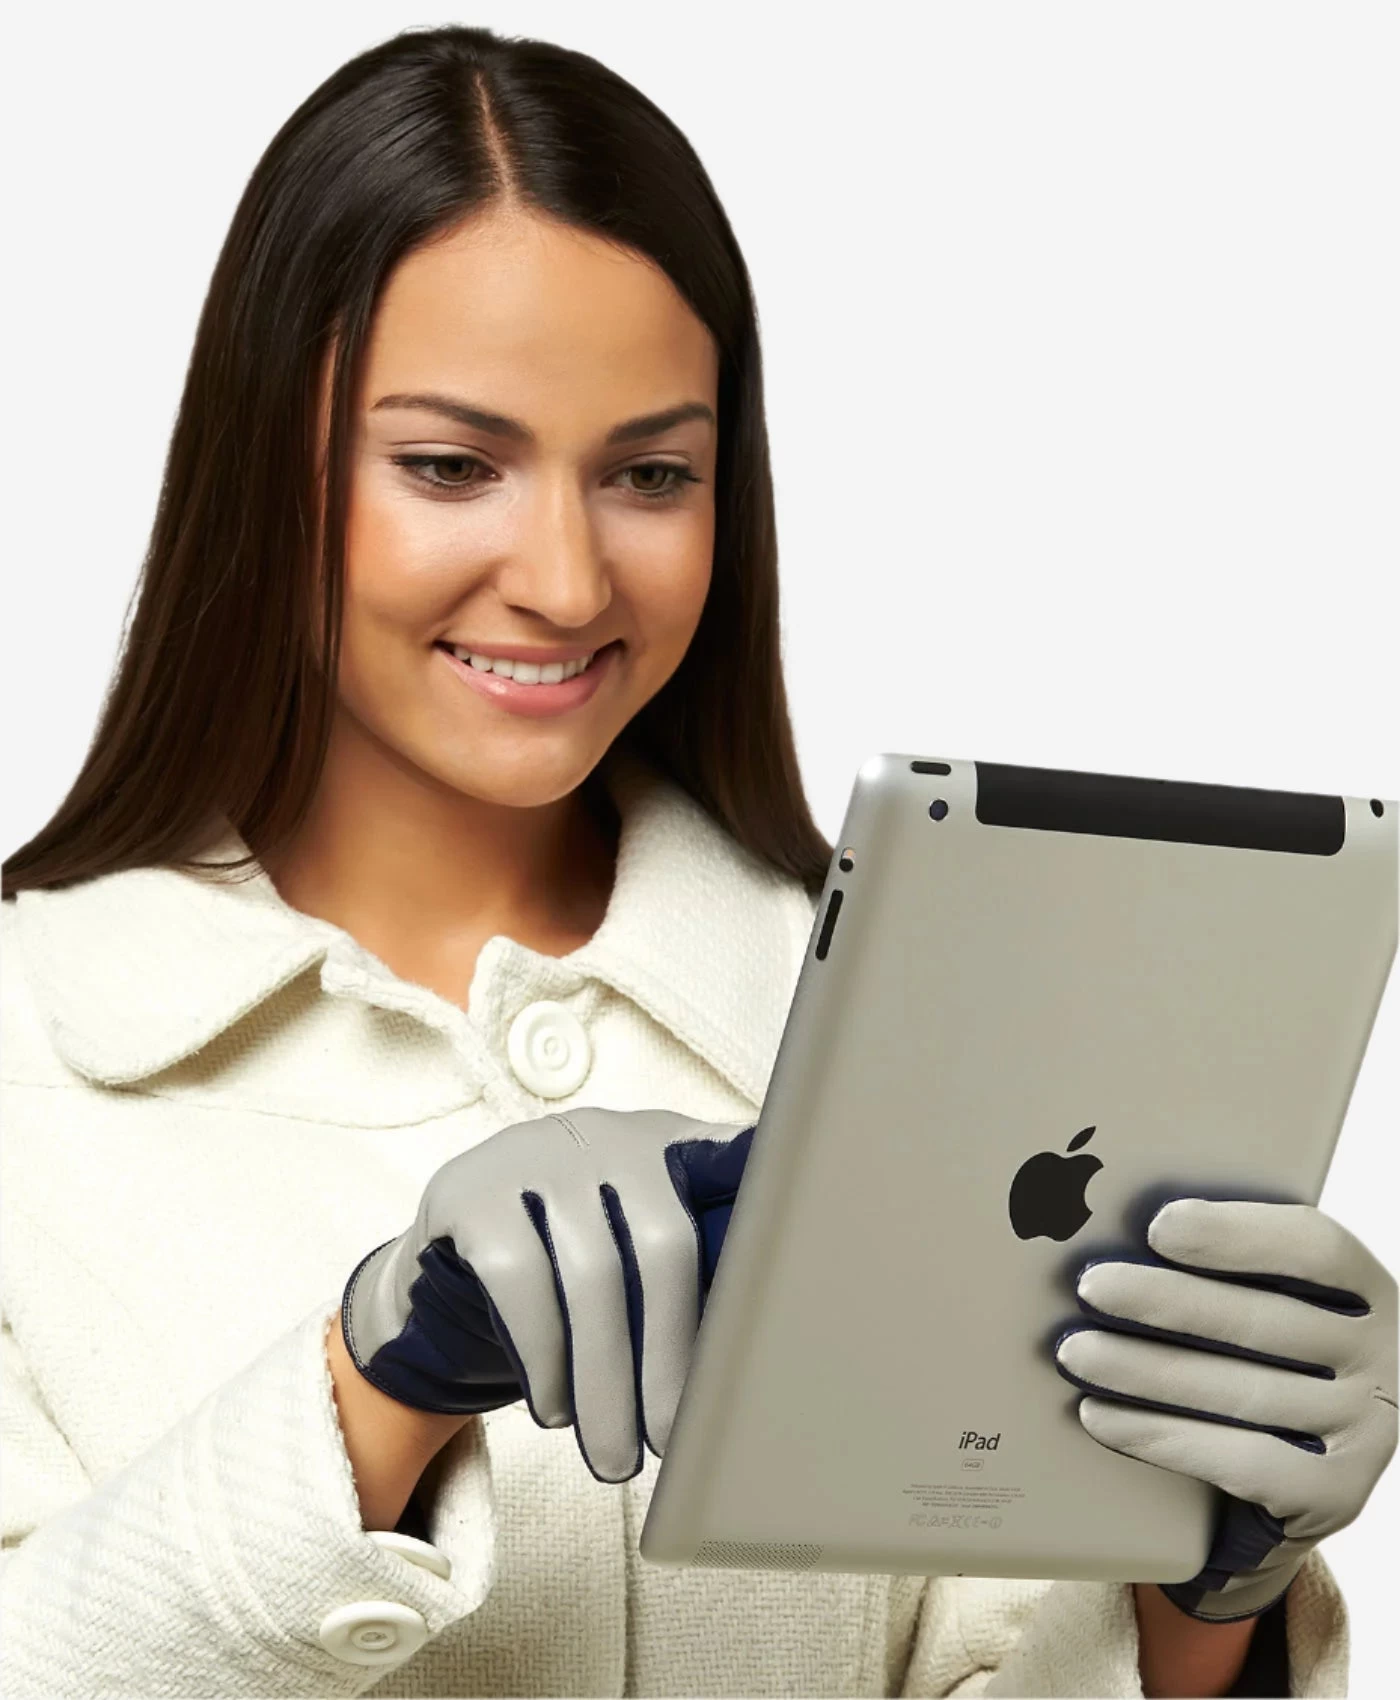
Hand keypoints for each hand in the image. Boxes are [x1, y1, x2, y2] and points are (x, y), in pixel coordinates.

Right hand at [340, 1106, 754, 1482]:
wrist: (454, 1250)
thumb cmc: (578, 1260)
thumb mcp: (640, 1237)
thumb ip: (710, 1249)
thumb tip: (778, 1327)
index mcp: (667, 1145)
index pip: (730, 1168)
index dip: (762, 1211)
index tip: (780, 1293)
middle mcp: (608, 1137)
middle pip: (663, 1247)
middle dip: (672, 1359)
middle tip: (671, 1444)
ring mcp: (536, 1156)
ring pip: (591, 1275)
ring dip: (605, 1382)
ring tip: (613, 1457)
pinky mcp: (471, 1192)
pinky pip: (518, 1280)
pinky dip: (543, 1357)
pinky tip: (553, 1407)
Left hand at [1052, 1197, 1397, 1620]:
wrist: (1312, 1466)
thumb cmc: (1272, 1353)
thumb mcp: (1280, 1299)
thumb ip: (1228, 1264)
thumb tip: (1117, 1223)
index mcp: (1368, 1289)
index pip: (1313, 1246)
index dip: (1235, 1233)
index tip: (1158, 1226)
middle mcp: (1383, 1357)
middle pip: (1264, 1322)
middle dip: (1166, 1302)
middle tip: (1090, 1287)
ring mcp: (1368, 1431)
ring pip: (1242, 1394)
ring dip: (1145, 1371)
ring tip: (1077, 1353)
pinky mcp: (1335, 1494)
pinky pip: (1239, 1462)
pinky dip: (1161, 1437)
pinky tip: (1101, 1417)